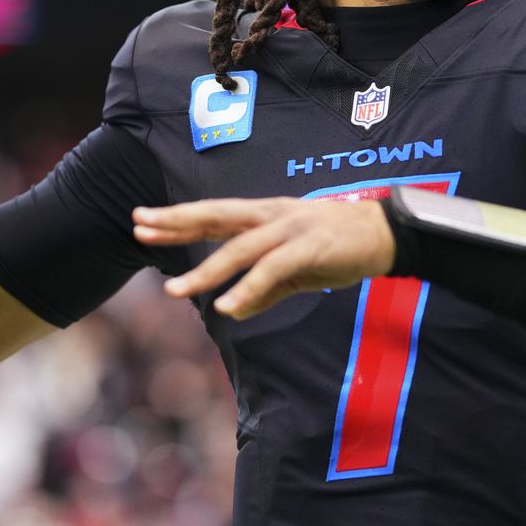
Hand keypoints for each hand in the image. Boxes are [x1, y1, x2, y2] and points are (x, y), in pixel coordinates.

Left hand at [132, 197, 395, 318]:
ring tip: (175, 291)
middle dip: (176, 222)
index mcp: (265, 216)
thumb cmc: (339, 248)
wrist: (387, 235)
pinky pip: (273, 270)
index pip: (213, 215)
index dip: (178, 218)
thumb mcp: (295, 270)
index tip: (142, 221)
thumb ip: (264, 290)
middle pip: (216, 216)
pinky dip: (249, 289)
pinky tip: (229, 306)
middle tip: (139, 225)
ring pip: (239, 249)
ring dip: (206, 271)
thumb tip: (233, 310)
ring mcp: (290, 228)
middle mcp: (271, 215)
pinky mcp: (309, 247)